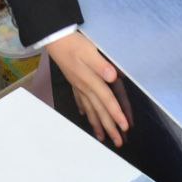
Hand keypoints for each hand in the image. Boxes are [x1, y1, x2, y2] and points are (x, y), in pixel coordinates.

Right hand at [47, 31, 129, 146]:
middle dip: (110, 127)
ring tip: (103, 138)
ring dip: (98, 124)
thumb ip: (101, 64)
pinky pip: (81, 101)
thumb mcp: (89, 51)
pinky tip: (86, 116)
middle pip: (100, 110)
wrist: (56, 39)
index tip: (125, 128)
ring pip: (90, 109)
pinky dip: (85, 110)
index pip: (107, 100)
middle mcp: (85, 87)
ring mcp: (78, 86)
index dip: (116, 114)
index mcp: (91, 80)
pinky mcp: (74, 82)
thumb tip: (113, 76)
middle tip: (119, 142)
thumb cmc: (74, 44)